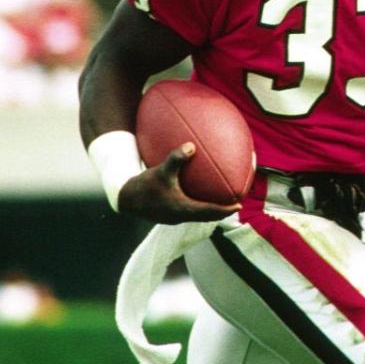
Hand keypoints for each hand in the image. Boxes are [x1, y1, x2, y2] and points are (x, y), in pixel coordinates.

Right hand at [117, 144, 240, 223]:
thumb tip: (191, 145)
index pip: (209, 212)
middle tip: (237, 203)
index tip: (239, 206)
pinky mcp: (169, 214)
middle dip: (222, 210)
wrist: (125, 199)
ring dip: (211, 209)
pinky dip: (199, 204)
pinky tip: (197, 192)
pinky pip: (189, 210)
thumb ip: (176, 159)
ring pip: (199, 215)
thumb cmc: (143, 185)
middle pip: (208, 216)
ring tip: (222, 200)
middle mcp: (181, 216)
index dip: (225, 210)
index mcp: (182, 209)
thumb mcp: (161, 171)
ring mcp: (175, 217)